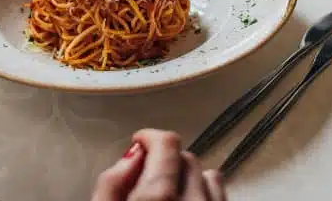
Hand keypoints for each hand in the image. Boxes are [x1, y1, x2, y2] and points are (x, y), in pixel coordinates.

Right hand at [92, 130, 226, 200]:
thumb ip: (110, 185)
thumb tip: (131, 154)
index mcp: (158, 198)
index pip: (166, 142)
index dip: (150, 137)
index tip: (140, 142)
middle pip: (186, 156)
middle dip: (166, 160)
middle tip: (147, 175)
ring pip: (208, 174)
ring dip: (188, 177)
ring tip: (170, 194)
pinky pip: (220, 194)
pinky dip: (205, 192)